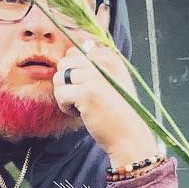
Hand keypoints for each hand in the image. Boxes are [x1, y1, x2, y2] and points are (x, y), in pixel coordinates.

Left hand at [53, 41, 158, 166]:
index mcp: (109, 56)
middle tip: (82, 98)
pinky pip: (60, 94)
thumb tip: (66, 59)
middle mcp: (102, 61)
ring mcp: (94, 76)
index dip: (75, 72)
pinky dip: (66, 107)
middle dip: (67, 82)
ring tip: (82, 106)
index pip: (74, 52)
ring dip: (66, 94)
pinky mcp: (86, 93)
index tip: (89, 87)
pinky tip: (81, 113)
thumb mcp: (113, 79)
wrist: (129, 135)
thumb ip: (94, 66)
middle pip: (64, 63)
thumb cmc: (119, 111)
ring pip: (59, 78)